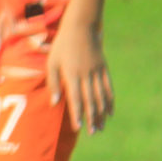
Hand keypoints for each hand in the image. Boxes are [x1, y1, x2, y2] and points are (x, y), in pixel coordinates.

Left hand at [45, 18, 114, 135]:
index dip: (77, 114)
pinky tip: (110, 112)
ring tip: (101, 127)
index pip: (76, 99)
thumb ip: (53, 83)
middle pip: (90, 101)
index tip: (78, 127)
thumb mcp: (52, 62)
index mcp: (72, 74)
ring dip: (101, 113)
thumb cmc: (61, 46)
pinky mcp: (103, 68)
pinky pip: (108, 87)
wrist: (81, 27)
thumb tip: (55, 103)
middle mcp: (86, 75)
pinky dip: (110, 100)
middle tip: (93, 133)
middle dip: (91, 118)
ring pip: (100, 96)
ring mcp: (97, 71)